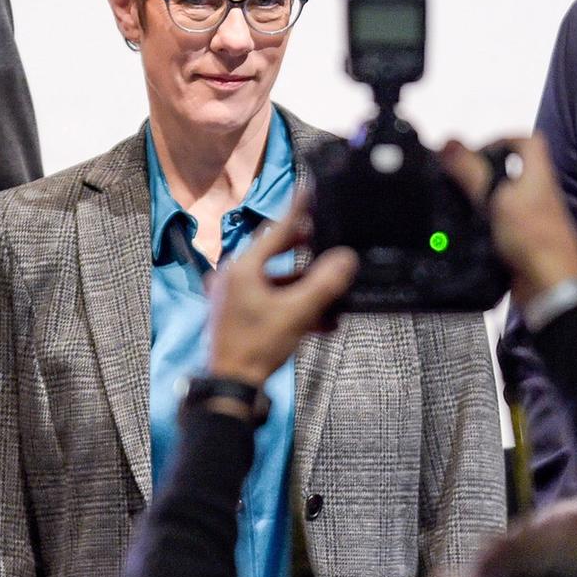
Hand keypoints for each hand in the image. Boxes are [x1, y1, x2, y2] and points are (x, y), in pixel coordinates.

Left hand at [206, 194, 358, 386]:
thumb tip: (345, 259)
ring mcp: (235, 297)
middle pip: (276, 254)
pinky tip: (322, 320)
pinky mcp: (240, 316)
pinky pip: (272, 302)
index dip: (298, 211)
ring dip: (306, 288)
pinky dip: (294, 307)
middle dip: (305, 252)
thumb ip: (323, 284)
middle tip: (326, 238)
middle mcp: (235, 277)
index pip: (277, 230)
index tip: (310, 190)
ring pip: (277, 282)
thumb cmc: (256, 347)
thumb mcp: (296, 313)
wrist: (232, 387)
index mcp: (243, 268)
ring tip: (333, 291)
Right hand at [440, 138, 576, 304]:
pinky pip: (502, 226)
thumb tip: (447, 142)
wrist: (549, 289)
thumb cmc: (530, 237)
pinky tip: (467, 231)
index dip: (503, 138)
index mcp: (539, 177)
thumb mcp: (496, 198)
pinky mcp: (524, 244)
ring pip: (505, 199)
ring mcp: (533, 221)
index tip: (476, 152)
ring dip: (482, 199)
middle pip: (514, 171)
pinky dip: (485, 225)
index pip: (529, 142)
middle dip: (484, 171)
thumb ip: (472, 171)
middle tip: (458, 179)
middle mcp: (539, 195)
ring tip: (456, 203)